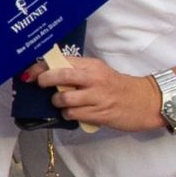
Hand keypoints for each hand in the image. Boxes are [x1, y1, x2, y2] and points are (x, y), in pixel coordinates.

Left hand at [35, 53, 163, 131]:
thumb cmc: (118, 87)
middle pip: (61, 76)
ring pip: (64, 98)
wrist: (146, 101)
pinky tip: (74, 112)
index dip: (41, 67)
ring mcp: (97, 97)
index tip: (29, 73)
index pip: (62, 62)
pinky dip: (68, 114)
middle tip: (40, 84)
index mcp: (93, 66)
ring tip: (61, 102)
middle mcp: (94, 79)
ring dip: (57, 102)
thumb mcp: (99, 73)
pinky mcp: (99, 114)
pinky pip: (73, 114)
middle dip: (44, 80)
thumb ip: (77, 72)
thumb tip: (48, 74)